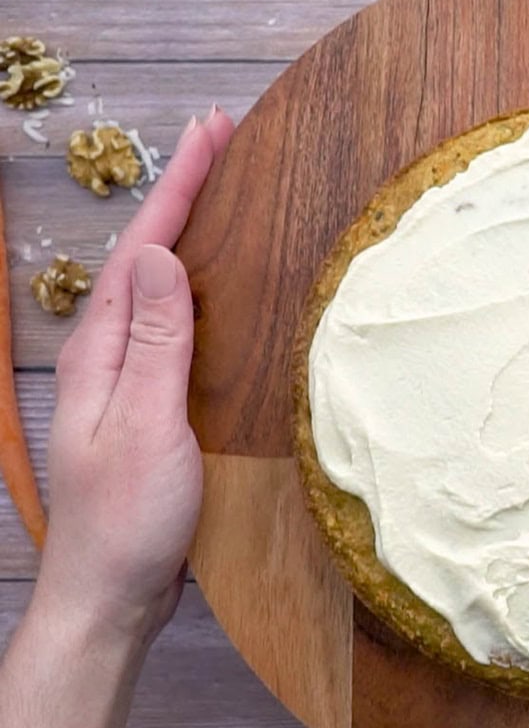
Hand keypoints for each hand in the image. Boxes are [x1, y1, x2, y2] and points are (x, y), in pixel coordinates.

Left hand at [35, 108, 233, 645]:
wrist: (112, 595)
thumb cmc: (127, 519)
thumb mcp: (145, 425)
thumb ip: (155, 342)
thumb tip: (158, 255)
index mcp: (103, 351)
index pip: (142, 251)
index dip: (179, 190)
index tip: (212, 132)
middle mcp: (110, 355)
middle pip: (148, 259)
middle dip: (184, 197)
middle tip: (224, 146)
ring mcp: (129, 382)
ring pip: (161, 292)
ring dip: (190, 237)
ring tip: (226, 198)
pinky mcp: (152, 407)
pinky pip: (175, 330)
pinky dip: (200, 293)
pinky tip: (222, 294)